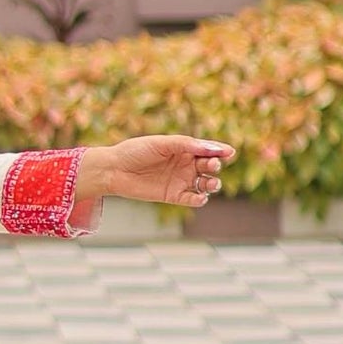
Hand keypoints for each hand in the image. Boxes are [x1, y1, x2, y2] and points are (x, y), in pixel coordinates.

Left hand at [81, 135, 235, 207]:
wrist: (113, 169)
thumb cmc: (135, 151)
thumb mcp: (162, 144)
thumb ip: (187, 145)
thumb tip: (213, 148)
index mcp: (183, 148)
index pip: (207, 149)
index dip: (219, 151)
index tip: (229, 152)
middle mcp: (184, 164)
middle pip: (208, 167)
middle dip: (214, 166)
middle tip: (212, 166)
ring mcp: (180, 180)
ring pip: (204, 184)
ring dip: (212, 184)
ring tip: (211, 184)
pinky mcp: (173, 195)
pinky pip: (191, 199)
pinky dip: (199, 199)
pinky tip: (200, 197)